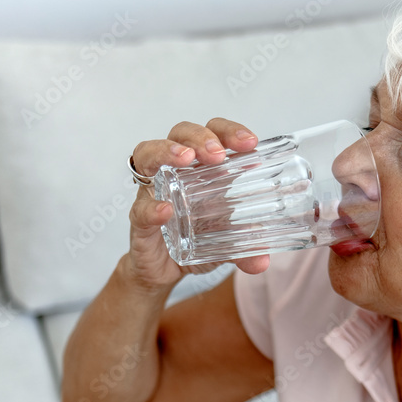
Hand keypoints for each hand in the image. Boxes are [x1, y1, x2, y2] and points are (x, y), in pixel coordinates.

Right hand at [124, 118, 269, 292]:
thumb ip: (245, 250)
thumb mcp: (226, 242)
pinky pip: (139, 207)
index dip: (230, 131)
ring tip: (186, 158)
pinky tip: (165, 209)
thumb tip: (263, 262)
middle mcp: (175, 171)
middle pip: (181, 133)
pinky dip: (151, 207)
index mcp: (203, 169)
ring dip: (167, 150)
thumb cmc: (195, 238)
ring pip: (148, 153)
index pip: (214, 133)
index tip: (249, 143)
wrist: (165, 270)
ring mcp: (153, 191)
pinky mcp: (138, 218)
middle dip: (200, 136)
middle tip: (217, 154)